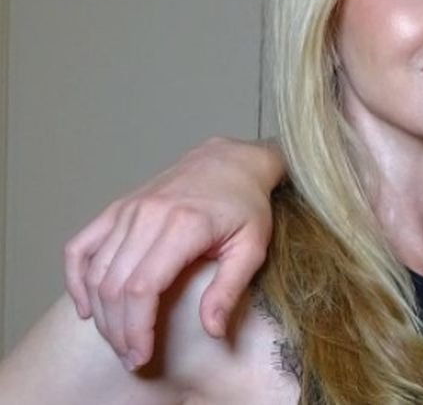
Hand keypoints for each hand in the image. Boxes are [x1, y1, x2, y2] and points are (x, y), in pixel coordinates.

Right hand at [63, 137, 282, 369]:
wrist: (231, 162)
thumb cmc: (245, 206)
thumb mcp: (252, 248)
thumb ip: (229, 289)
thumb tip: (211, 331)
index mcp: (183, 226)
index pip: (142, 287)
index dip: (136, 327)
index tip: (141, 354)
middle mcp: (148, 215)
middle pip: (115, 285)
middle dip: (118, 329)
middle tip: (131, 356)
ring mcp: (128, 210)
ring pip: (96, 271)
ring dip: (100, 312)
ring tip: (117, 340)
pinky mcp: (117, 209)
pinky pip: (81, 246)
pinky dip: (76, 278)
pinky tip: (86, 306)